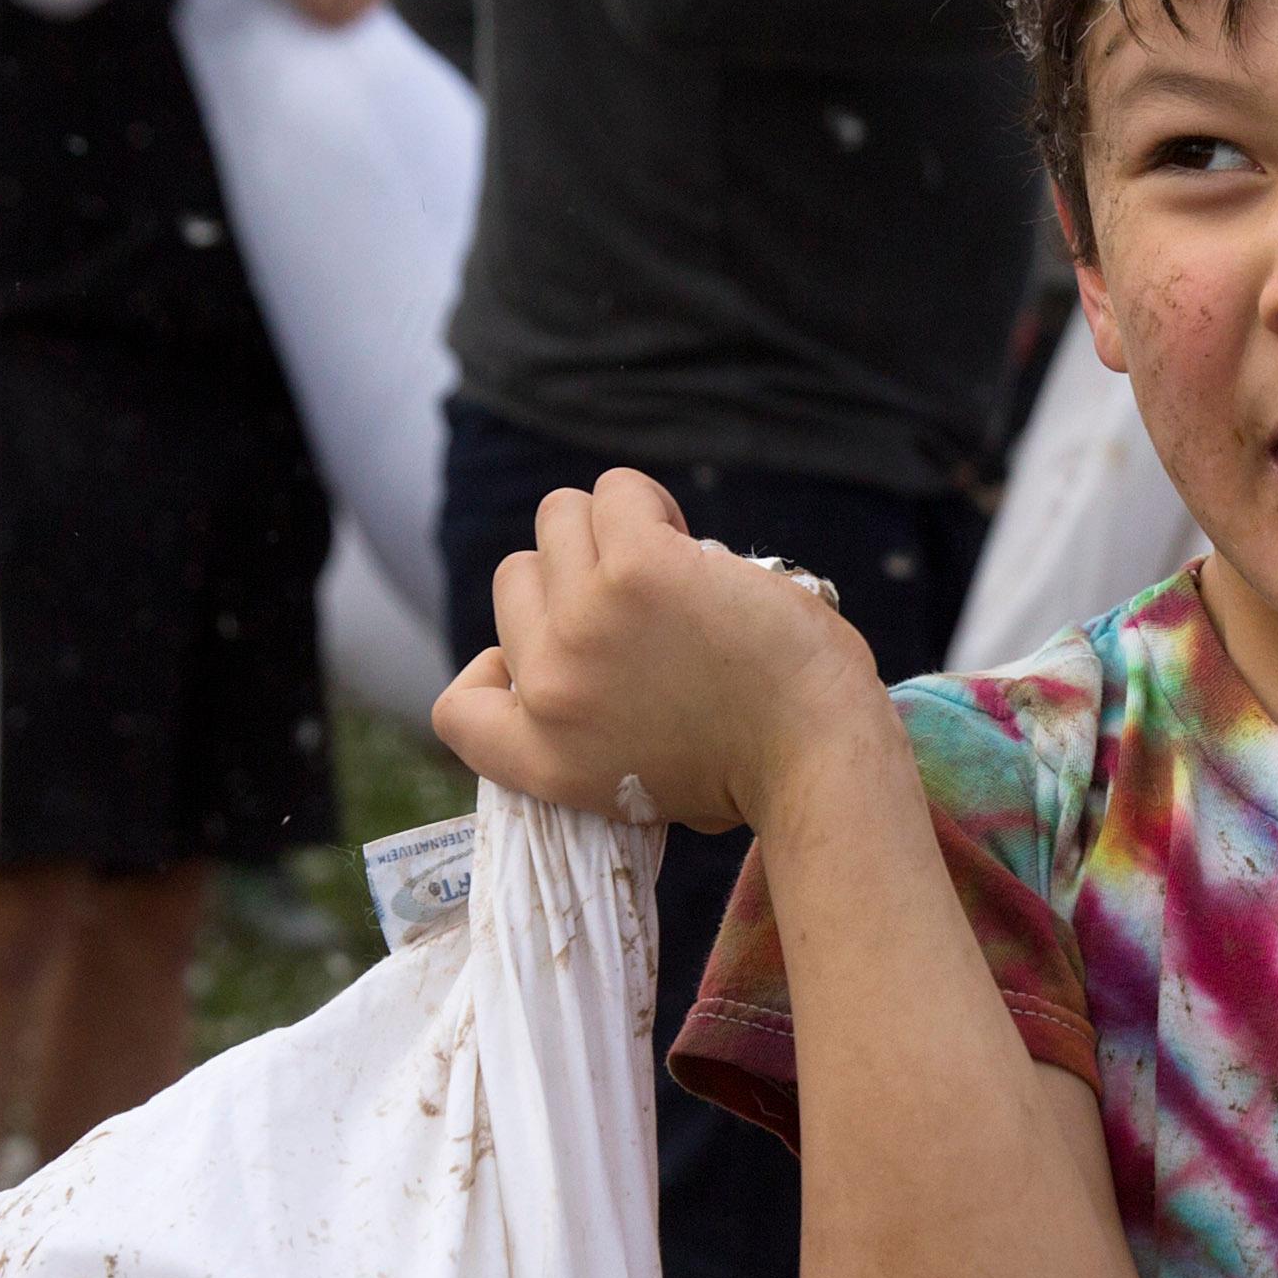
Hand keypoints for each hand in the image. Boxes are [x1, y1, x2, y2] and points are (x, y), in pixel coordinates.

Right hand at [432, 467, 880, 829]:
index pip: (457, 707)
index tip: (555, 660)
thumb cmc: (758, 772)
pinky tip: (689, 541)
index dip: (496, 668)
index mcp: (542, 759)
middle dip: (577, 578)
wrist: (820, 754)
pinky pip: (617, 491)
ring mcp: (586, 622)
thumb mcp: (641, 786)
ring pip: (558, 519)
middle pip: (515, 581)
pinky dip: (648, 502)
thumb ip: (588, 734)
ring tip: (670, 566)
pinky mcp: (638, 568)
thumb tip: (565, 669)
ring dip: (611, 527)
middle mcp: (548, 689)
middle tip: (649, 606)